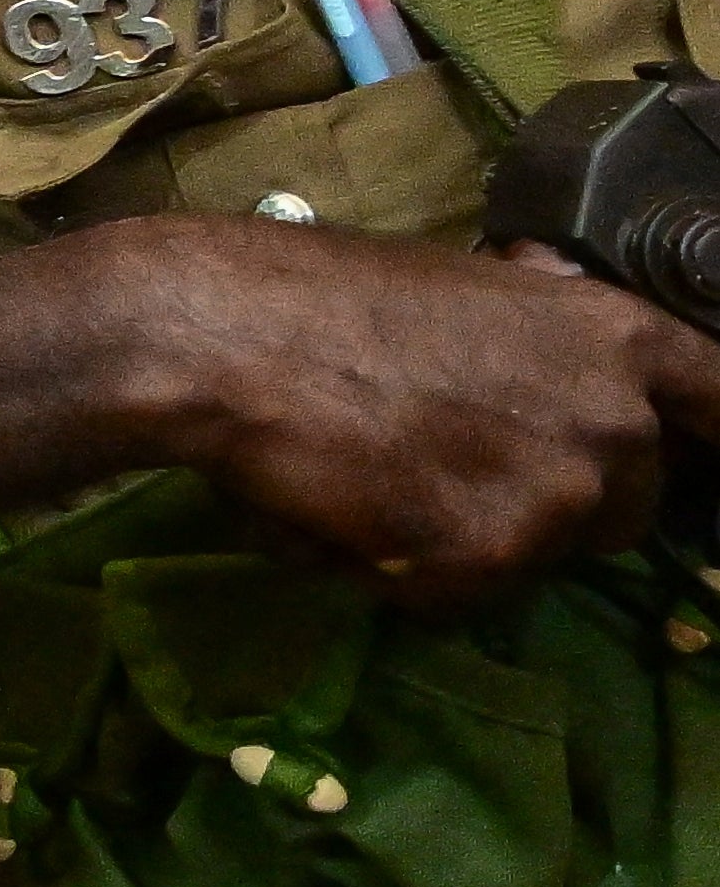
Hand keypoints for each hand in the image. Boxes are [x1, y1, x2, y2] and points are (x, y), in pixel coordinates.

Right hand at [133, 214, 719, 598]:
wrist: (215, 335)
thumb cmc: (318, 293)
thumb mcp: (466, 290)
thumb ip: (539, 334)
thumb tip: (557, 326)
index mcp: (616, 337)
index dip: (709, 439)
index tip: (695, 459)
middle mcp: (615, 420)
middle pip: (629, 501)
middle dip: (553, 494)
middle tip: (455, 459)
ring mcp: (559, 497)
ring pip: (539, 553)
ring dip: (469, 537)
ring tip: (375, 484)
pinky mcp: (488, 560)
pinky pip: (456, 596)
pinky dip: (399, 572)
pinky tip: (339, 514)